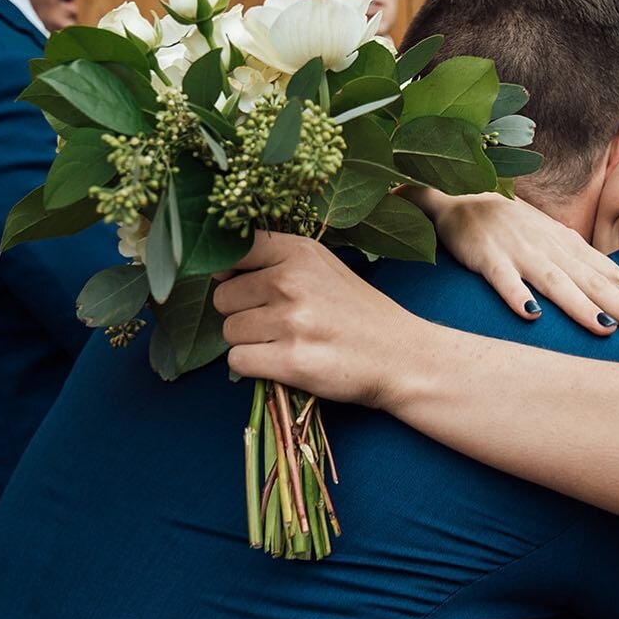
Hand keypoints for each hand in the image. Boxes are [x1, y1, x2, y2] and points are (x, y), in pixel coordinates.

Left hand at [213, 232, 422, 407]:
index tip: (246, 288)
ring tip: (286, 344)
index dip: (230, 273)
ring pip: (229, 332)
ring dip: (250, 343)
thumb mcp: (324, 268)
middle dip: (242, 314)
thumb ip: (275, 261)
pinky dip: (253, 367)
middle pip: (223, 298)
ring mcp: (291, 322)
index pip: (232, 251)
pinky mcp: (290, 361)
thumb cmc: (359, 314)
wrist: (401, 357)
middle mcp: (291, 282)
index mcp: (299, 253)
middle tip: (278, 324)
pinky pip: (238, 361)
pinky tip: (281, 363)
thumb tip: (217, 270)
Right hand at [426, 190, 618, 334]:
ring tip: (606, 327)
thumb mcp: (553, 243)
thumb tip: (617, 296)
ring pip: (555, 282)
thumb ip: (581, 268)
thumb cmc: (512, 228)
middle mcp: (552, 248)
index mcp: (570, 247)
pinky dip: (516, 294)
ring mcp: (520, 251)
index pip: (615, 273)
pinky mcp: (486, 257)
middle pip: (595, 281)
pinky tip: (531, 315)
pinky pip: (502, 279)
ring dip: (580, 305)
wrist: (462, 196)